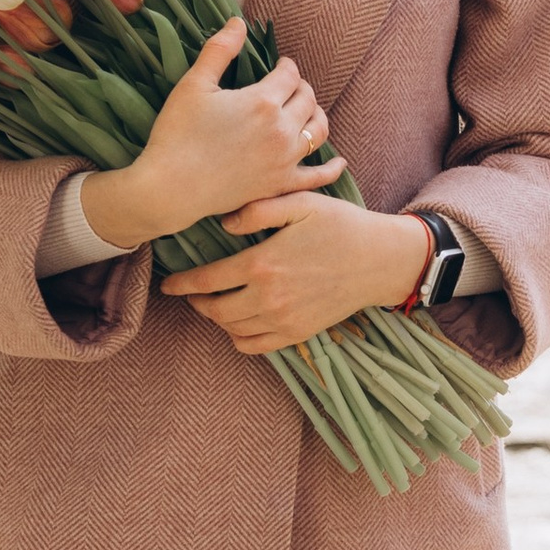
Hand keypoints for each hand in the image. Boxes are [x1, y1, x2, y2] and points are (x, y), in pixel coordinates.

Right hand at [81, 20, 339, 247]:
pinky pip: (318, 177)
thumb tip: (239, 22)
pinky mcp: (281, 185)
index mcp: (262, 101)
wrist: (170, 187)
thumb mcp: (193, 85)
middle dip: (301, 87)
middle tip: (290, 85)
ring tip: (306, 111)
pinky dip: (332, 169)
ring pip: (318, 131)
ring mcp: (285, 160)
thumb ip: (219, 50)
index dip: (286, 66)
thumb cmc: (177, 134)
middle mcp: (282, 130)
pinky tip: (339, 163)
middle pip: (308, 99)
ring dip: (316, 116)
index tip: (280, 65)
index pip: (289, 74)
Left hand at [160, 196, 433, 354]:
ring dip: (216, 318)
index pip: (205, 280)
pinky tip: (238, 323)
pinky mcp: (298, 334)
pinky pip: (255, 346)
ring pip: (231, 329)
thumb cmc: (341, 224)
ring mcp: (283, 320)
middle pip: (213, 310)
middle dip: (196, 302)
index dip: (181, 283)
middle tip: (189, 293)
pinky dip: (239, 338)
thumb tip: (222, 224)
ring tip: (214, 304)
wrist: (380, 260)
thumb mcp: (300, 203)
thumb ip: (257, 209)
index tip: (168, 283)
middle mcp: (268, 298)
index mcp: (261, 264)